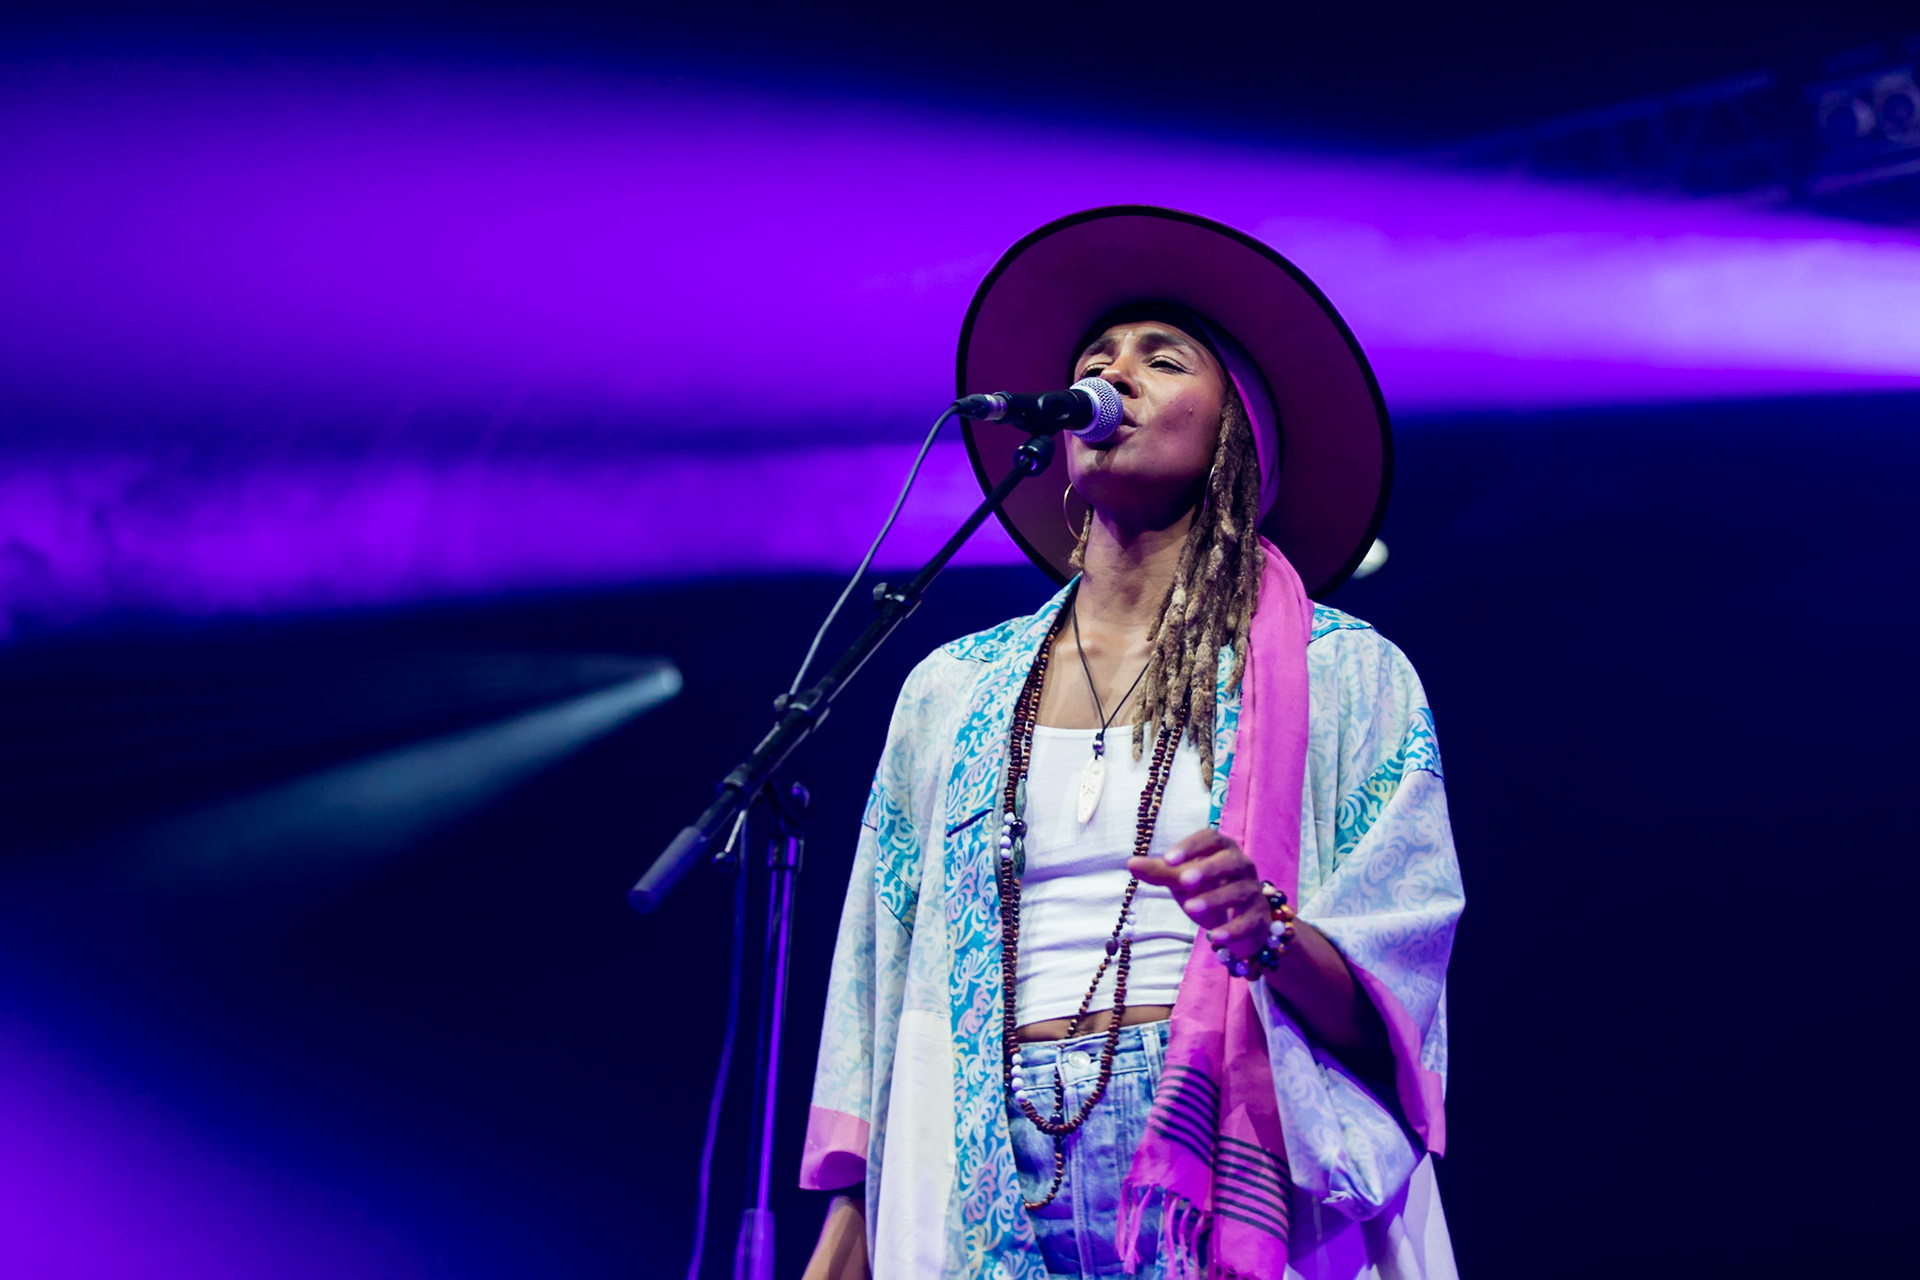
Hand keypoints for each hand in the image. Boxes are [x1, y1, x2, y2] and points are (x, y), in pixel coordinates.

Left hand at [1128, 829, 1278, 962]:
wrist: (1240, 922)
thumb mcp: (1182, 880)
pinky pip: (1248, 922)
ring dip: (1215, 899)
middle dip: (1208, 869)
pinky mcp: (1258, 918)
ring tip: (1189, 909)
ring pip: (1239, 892)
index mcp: (1222, 850)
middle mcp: (1242, 866)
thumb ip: (1160, 871)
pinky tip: (1215, 937)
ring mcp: (1253, 892)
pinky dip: (1232, 929)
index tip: (1167, 859)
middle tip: (1183, 880)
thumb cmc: (1207, 890)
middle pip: (1230, 862)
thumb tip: (1131, 863)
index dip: (1190, 846)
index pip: (1211, 838)